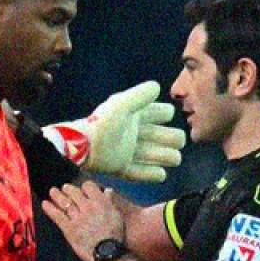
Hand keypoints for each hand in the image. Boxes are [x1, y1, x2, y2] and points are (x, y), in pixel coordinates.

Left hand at [41, 181, 127, 260]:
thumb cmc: (115, 235)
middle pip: (74, 193)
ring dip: (57, 195)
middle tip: (64, 188)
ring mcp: (77, 218)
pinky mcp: (69, 229)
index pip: (88, 186)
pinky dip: (50, 209)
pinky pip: (57, 216)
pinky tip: (45, 204)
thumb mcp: (116, 215)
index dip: (84, 186)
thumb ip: (109, 202)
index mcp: (101, 202)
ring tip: (52, 191)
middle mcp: (88, 207)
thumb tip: (107, 191)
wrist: (108, 253)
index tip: (82, 189)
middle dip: (68, 189)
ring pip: (64, 202)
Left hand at [42, 81, 186, 182]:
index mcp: (135, 116)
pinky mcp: (121, 168)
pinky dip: (152, 174)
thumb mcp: (122, 105)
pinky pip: (140, 173)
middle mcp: (134, 133)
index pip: (160, 113)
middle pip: (162, 136)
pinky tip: (162, 174)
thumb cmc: (103, 123)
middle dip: (172, 138)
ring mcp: (128, 152)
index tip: (166, 116)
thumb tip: (158, 87)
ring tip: (174, 158)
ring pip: (155, 155)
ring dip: (167, 156)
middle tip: (176, 142)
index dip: (166, 114)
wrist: (83, 147)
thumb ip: (140, 95)